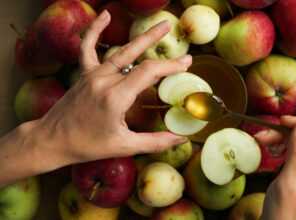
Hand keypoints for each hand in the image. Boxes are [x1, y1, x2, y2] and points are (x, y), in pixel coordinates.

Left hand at [33, 11, 189, 170]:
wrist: (52, 140)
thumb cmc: (87, 145)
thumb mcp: (124, 146)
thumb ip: (155, 142)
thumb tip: (180, 138)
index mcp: (116, 97)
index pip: (149, 72)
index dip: (170, 66)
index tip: (186, 63)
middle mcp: (104, 80)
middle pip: (135, 55)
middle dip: (156, 41)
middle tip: (172, 31)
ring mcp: (92, 75)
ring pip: (120, 51)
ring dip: (140, 37)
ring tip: (158, 25)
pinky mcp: (83, 74)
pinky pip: (88, 48)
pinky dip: (95, 31)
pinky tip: (105, 16)